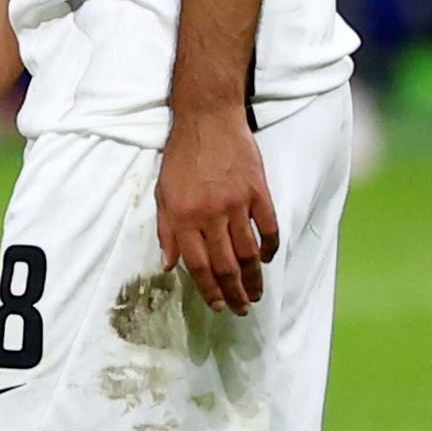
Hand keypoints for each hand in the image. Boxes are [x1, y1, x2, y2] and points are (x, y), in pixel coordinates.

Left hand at [156, 106, 277, 312]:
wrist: (206, 121)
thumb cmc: (180, 159)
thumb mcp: (162, 194)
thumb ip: (166, 232)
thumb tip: (169, 267)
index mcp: (183, 218)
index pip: (198, 265)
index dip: (209, 290)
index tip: (219, 306)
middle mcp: (210, 215)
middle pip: (226, 265)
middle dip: (234, 292)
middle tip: (242, 309)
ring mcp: (236, 204)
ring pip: (249, 252)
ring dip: (254, 278)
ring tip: (256, 294)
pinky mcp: (257, 192)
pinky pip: (268, 228)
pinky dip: (270, 247)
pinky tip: (267, 260)